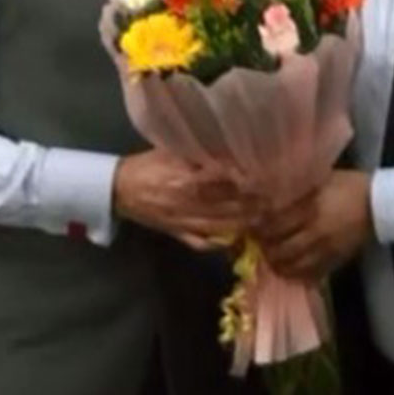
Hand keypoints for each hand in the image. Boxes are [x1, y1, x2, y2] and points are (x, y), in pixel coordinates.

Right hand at [113, 151, 256, 249]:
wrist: (120, 189)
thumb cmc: (150, 165)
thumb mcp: (173, 152)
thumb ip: (200, 153)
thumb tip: (231, 152)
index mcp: (188, 178)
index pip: (226, 182)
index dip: (248, 183)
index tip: (267, 180)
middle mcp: (188, 201)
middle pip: (229, 206)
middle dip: (253, 204)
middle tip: (274, 200)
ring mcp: (184, 221)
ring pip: (222, 226)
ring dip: (245, 223)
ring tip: (264, 218)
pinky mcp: (178, 233)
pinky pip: (204, 242)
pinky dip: (222, 242)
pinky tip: (238, 238)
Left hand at [253, 170, 372, 281]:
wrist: (379, 204)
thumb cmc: (348, 185)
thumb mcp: (320, 179)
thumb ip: (295, 189)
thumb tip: (267, 193)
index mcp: (310, 208)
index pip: (274, 224)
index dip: (258, 227)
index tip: (251, 225)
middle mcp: (315, 231)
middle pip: (279, 248)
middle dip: (265, 246)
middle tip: (259, 241)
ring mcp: (325, 249)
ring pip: (291, 265)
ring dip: (277, 262)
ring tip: (272, 255)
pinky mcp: (335, 260)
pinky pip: (309, 274)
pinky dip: (295, 273)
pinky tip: (290, 266)